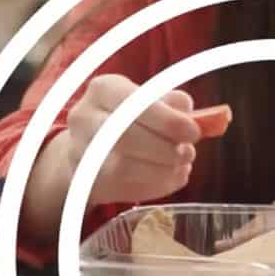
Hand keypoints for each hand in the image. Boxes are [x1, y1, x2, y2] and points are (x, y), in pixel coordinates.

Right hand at [62, 75, 200, 206]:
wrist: (92, 149)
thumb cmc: (130, 121)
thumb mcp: (149, 103)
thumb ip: (171, 104)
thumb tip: (186, 108)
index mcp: (104, 89)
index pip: (135, 102)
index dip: (167, 120)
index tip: (194, 132)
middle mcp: (84, 117)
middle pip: (127, 136)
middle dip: (165, 148)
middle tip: (188, 153)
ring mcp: (81, 151)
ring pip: (124, 165)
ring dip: (162, 169)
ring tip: (180, 165)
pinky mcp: (86, 180)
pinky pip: (124, 186)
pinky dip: (155, 184)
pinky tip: (169, 176)